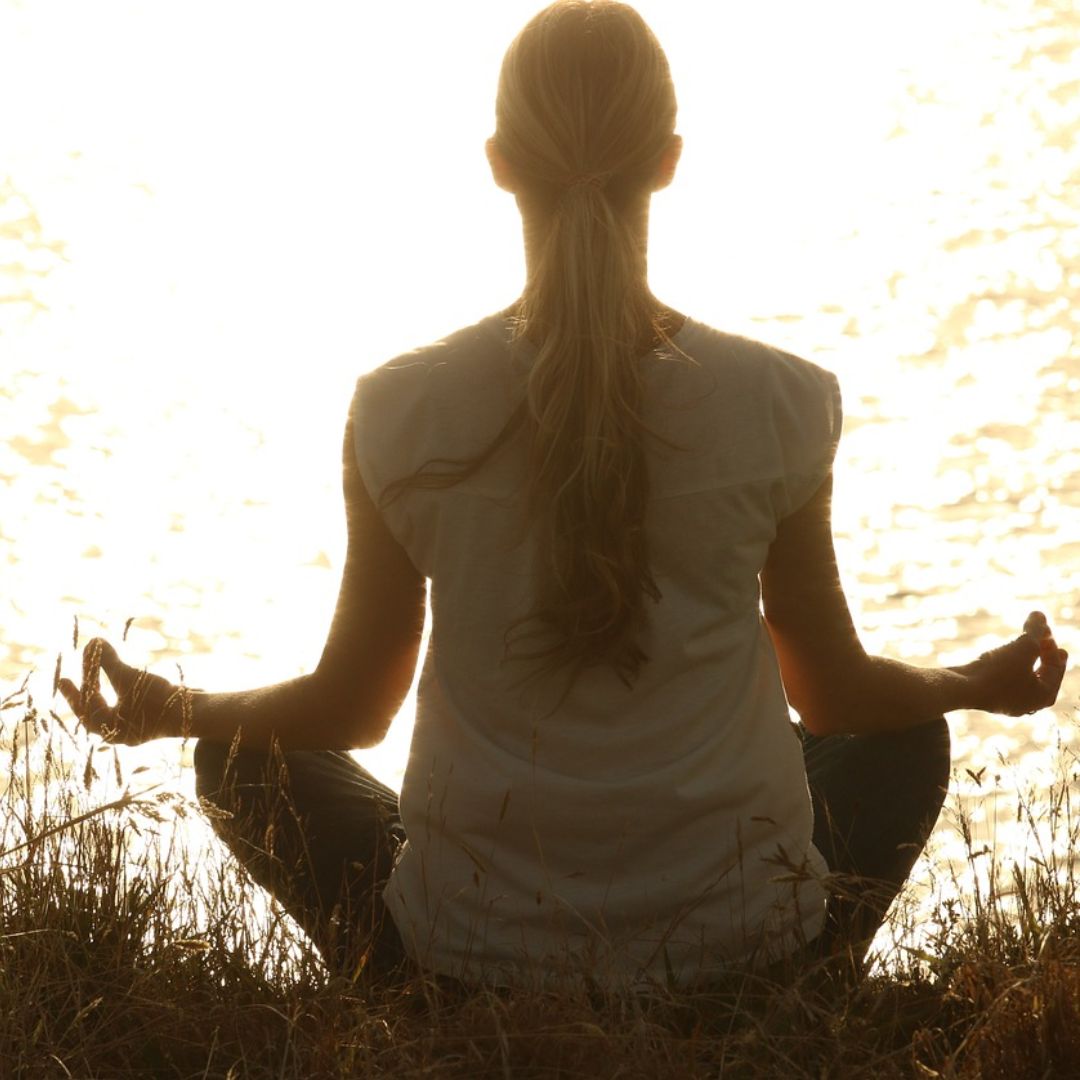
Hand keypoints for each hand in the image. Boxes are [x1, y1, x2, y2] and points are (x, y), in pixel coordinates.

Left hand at [58, 638, 192, 744]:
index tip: (63, 678)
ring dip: (104, 692)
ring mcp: (137, 729)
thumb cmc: (157, 700)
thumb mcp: (129, 678)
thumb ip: (107, 662)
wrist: (194, 713)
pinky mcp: (151, 721)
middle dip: (88, 692)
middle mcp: (121, 733)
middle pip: (96, 712)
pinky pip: (128, 707)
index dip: (73, 692)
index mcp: (109, 730)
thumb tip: (93, 641)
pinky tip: (123, 682)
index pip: (86, 709)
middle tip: (71, 679)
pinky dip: (121, 694)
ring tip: (97, 679)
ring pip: (112, 710)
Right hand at [950, 612, 1067, 715]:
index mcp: (1043, 696)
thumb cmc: (998, 671)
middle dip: (1041, 651)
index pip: (1055, 668)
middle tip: (1041, 636)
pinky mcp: (987, 696)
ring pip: (1021, 676)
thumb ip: (1035, 630)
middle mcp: (1028, 703)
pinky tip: (998, 655)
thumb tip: (1040, 614)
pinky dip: (1006, 665)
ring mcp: (1006, 701)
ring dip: (1022, 657)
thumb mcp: (1023, 646)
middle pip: (1040, 673)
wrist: (961, 689)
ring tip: (1019, 643)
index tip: (1043, 627)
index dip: (1051, 644)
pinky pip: (1004, 679)